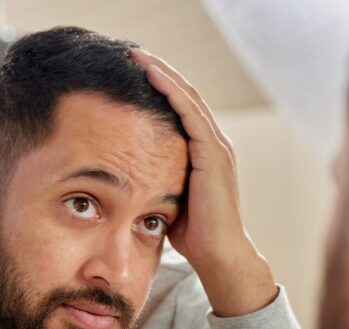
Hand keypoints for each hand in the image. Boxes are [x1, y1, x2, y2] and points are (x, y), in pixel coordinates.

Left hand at [131, 49, 277, 316]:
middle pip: (186, 95)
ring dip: (163, 74)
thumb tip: (129, 175)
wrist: (219, 255)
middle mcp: (215, 144)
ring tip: (139, 56)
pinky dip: (171, 92)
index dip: (161, 87)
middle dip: (160, 71)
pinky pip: (191, 114)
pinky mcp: (213, 155)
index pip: (182, 109)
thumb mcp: (169, 197)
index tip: (135, 72)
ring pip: (188, 98)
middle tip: (134, 54)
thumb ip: (158, 179)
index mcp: (205, 153)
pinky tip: (152, 75)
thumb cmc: (194, 234)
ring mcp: (217, 147)